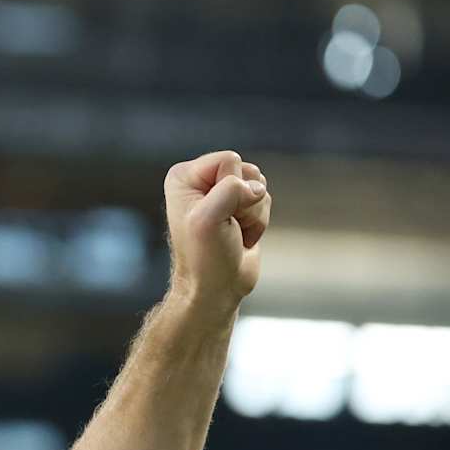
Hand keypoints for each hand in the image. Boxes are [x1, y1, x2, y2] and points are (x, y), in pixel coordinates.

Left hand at [164, 151, 271, 304]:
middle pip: (248, 170)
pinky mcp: (239, 208)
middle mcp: (201, 181)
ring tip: (234, 232)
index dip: (232, 188)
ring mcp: (221, 194)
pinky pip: (265, 201)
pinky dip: (259, 222)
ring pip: (259, 186)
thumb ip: (230, 190)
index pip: (230, 160)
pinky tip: (243, 237)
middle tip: (227, 226)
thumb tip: (256, 187)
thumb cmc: (206, 258)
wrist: (216, 289)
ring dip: (254, 214)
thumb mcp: (208, 219)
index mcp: (183, 176)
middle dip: (245, 201)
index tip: (216, 216)